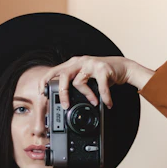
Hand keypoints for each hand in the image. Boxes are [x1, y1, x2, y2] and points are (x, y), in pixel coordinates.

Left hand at [38, 55, 153, 109]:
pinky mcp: (103, 69)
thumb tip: (62, 99)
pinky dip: (104, 97)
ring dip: (88, 96)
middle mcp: (80, 61)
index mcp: (72, 64)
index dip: (45, 82)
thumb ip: (74, 83)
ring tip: (95, 102)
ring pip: (80, 82)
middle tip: (65, 105)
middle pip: (63, 75)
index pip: (53, 71)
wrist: (123, 67)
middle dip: (62, 92)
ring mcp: (91, 64)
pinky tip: (107, 103)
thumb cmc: (102, 74)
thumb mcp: (85, 76)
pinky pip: (100, 87)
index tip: (43, 94)